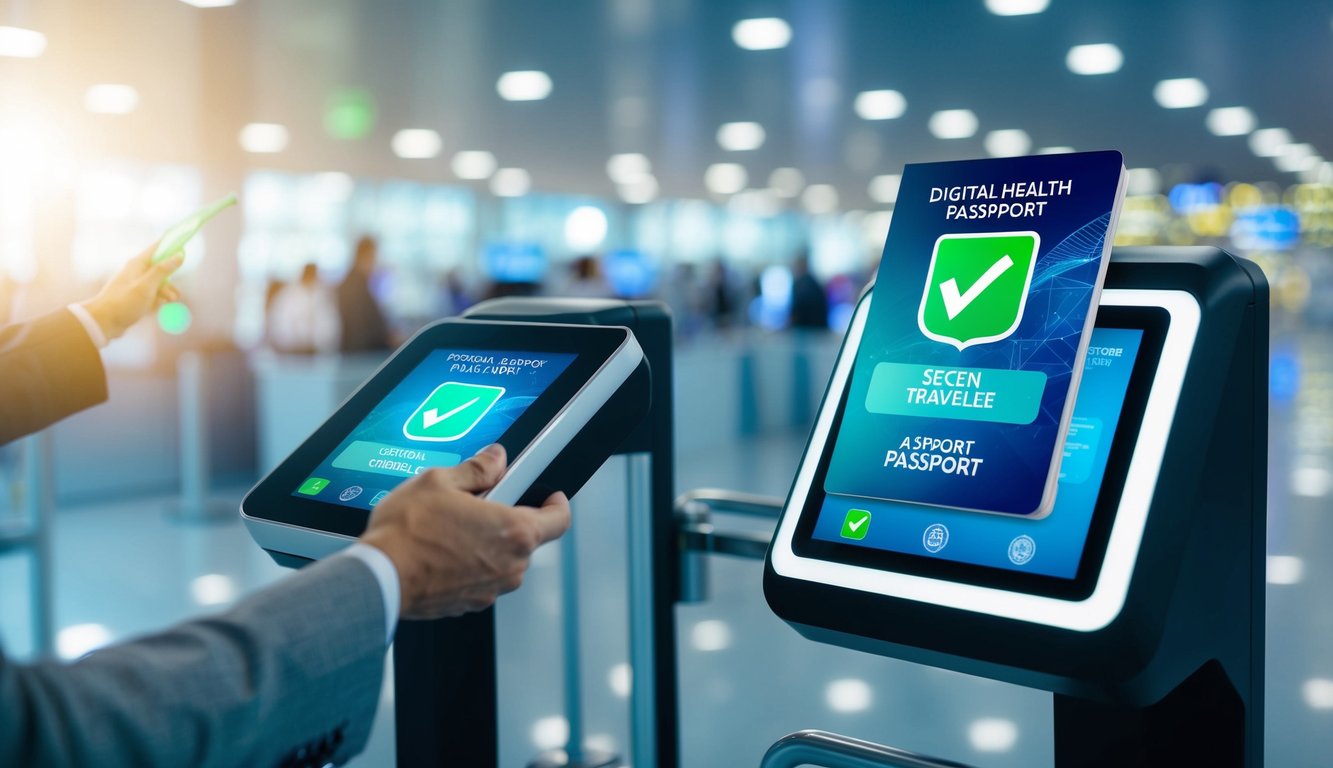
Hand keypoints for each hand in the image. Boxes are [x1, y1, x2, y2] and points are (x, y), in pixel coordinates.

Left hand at [80, 242, 183, 340]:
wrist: (104, 321)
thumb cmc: (124, 302)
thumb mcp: (146, 286)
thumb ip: (163, 270)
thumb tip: (179, 256)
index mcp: (137, 264)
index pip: (157, 249)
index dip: (171, 246)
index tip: (184, 248)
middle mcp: (136, 271)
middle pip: (159, 268)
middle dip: (170, 279)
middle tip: (177, 293)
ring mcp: (135, 284)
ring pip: (157, 283)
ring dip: (166, 291)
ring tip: (171, 301)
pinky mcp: (134, 296)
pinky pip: (151, 293)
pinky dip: (157, 298)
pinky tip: (160, 306)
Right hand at [359, 444, 570, 619]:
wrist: (378, 577)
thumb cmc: (407, 533)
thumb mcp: (440, 481)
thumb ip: (477, 469)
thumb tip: (495, 460)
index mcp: (514, 532)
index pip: (559, 519)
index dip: (556, 504)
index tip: (549, 495)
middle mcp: (510, 565)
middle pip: (526, 538)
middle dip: (507, 520)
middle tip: (480, 504)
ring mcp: (491, 589)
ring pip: (502, 560)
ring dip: (487, 544)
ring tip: (453, 528)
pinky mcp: (470, 604)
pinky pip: (481, 579)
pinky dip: (470, 565)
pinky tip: (442, 551)